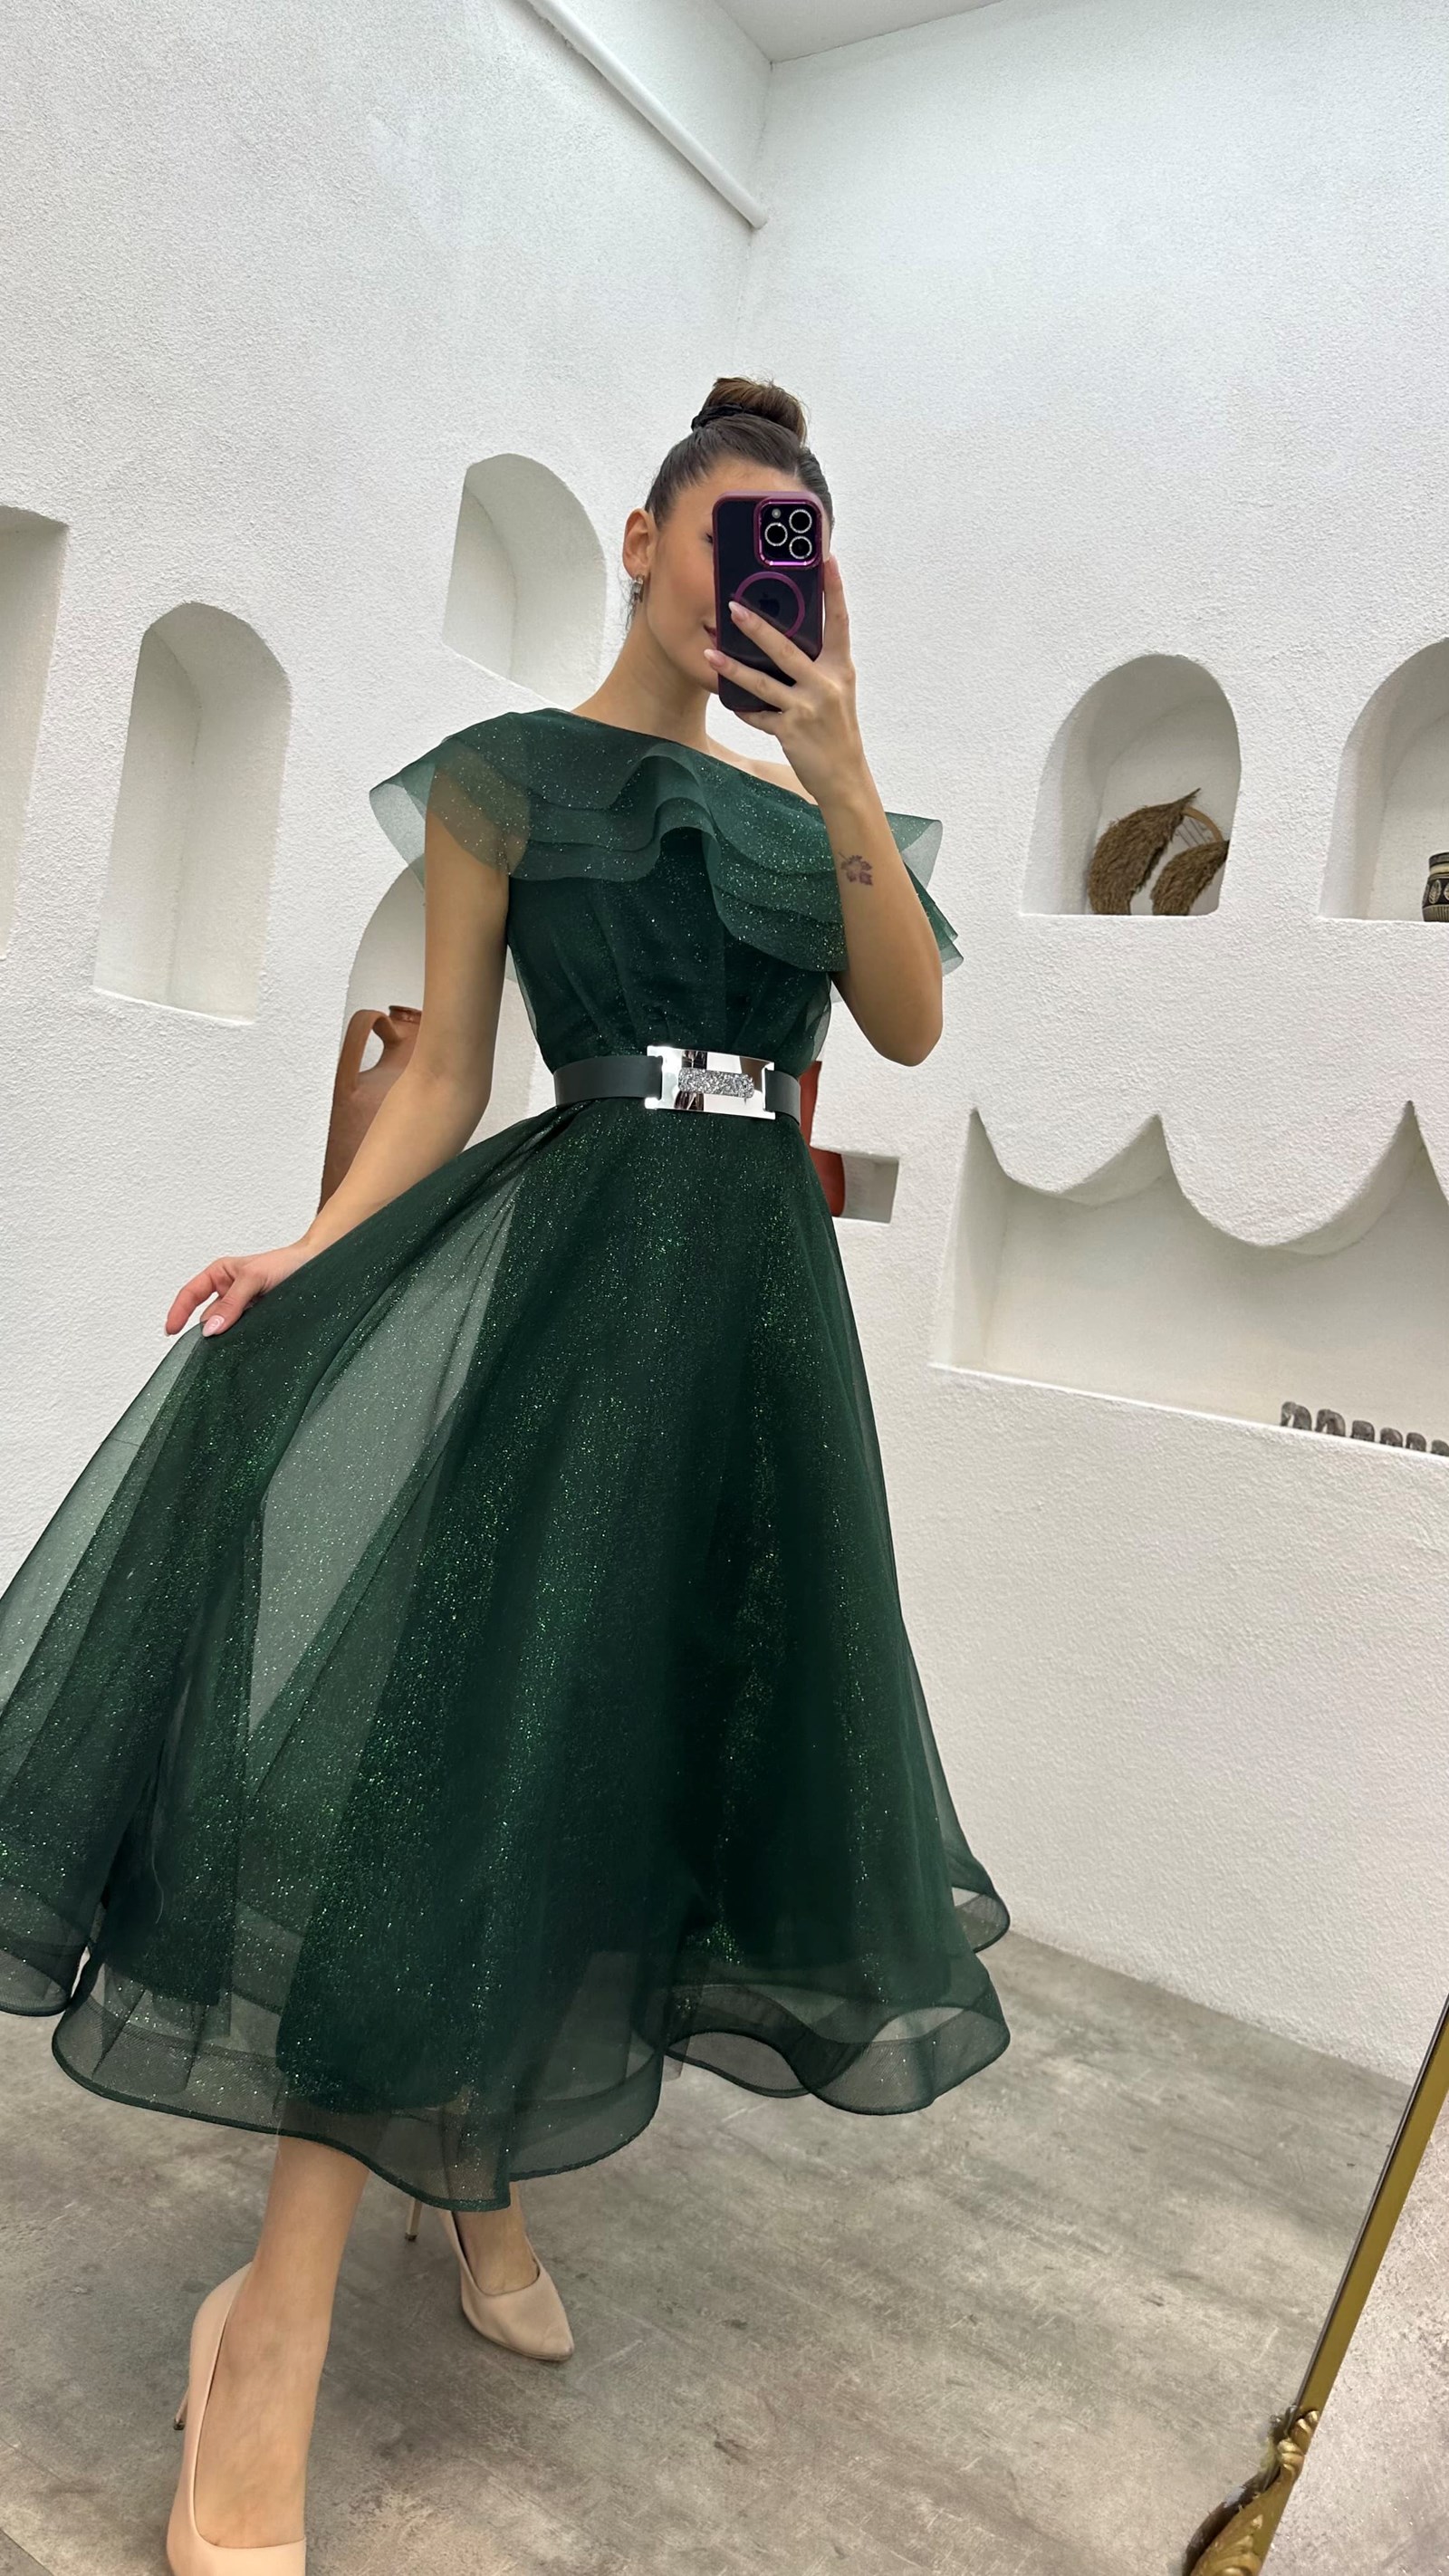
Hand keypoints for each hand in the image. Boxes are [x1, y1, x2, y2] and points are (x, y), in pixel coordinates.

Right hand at [166, 1239, 318, 1337]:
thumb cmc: (287, 1264)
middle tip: (213, 1346)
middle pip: (208, 1317)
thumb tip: (210, 1329)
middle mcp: (229, 1292)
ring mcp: (243, 1309)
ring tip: (238, 1340)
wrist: (319, 1267)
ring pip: (226, 1329)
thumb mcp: (253, 1278)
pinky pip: (244, 1335)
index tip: (170, 1331)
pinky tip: (249, 1343)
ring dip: (229, 1337)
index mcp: (220, 1275)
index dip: (177, 1312)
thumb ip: (231, 1303)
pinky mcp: (258, 1322)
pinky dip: (243, 1341)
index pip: (190, 1294)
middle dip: (209, 1330)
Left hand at [703, 553, 865, 806]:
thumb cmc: (838, 731)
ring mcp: (806, 708)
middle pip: (786, 649)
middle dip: (757, 627)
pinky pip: (758, 714)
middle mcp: (825, 684)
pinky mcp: (790, 730)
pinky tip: (728, 698)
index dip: (834, 589)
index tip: (827, 559)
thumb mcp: (837, 693)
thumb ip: (817, 667)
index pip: (839, 621)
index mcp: (841, 669)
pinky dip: (743, 707)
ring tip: (711, 652)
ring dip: (733, 667)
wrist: (845, 777)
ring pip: (762, 682)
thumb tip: (785, 642)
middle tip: (733, 607)